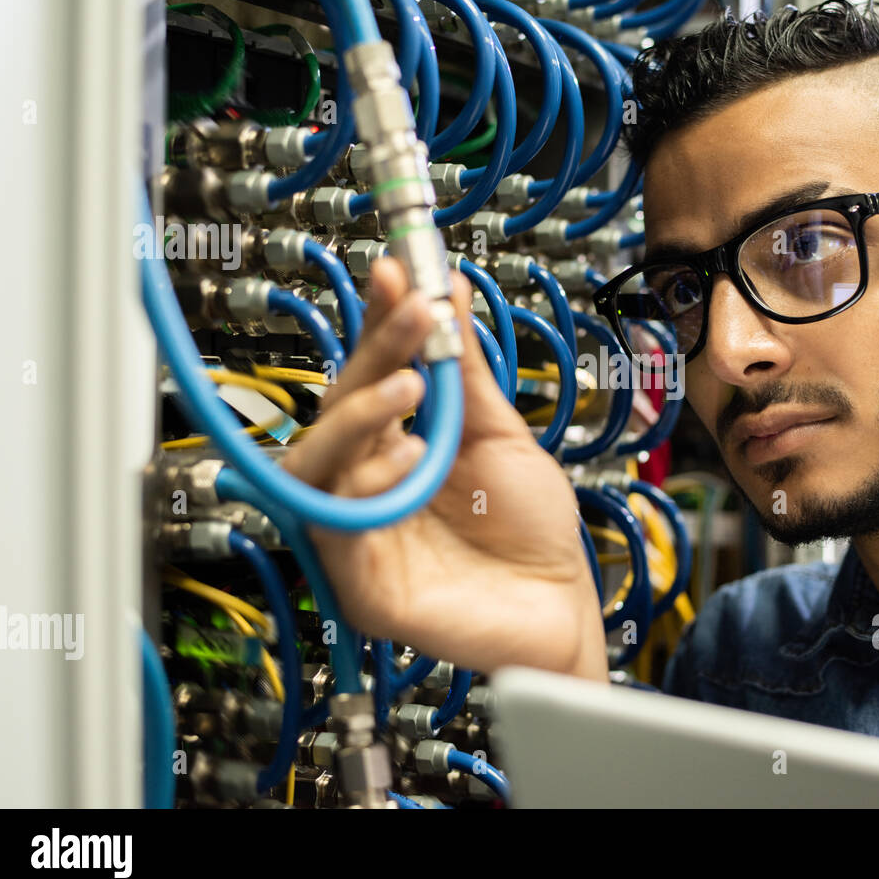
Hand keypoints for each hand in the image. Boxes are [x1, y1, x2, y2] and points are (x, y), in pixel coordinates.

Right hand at [281, 257, 607, 683]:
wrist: (562, 606)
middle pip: (338, 408)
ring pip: (316, 462)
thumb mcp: (502, 436)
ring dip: (360, 413)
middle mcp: (368, 484)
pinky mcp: (359, 582)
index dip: (376, 323)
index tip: (394, 271)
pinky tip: (409, 456)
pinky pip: (336, 524)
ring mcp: (358, 532)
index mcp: (397, 446)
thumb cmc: (532, 530)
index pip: (370, 375)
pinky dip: (367, 482)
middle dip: (373, 352)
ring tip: (413, 384)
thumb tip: (448, 290)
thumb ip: (468, 372)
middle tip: (413, 313)